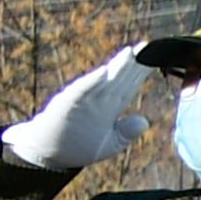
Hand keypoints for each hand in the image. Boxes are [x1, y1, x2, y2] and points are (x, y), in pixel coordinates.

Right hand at [0, 45, 152, 173]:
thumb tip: (145, 121)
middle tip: (147, 46)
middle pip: (119, 79)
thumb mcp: (108, 144)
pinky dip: (91, 82)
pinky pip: (81, 92)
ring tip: (130, 52)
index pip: (128, 86)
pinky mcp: (67, 106)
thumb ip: (125, 133)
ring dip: (116, 67)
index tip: (154, 58)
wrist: (45, 153)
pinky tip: (104, 72)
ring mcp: (82, 101)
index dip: (140, 73)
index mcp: (108, 108)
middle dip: (133, 63)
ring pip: (103, 82)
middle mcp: (97, 101)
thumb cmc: (77, 147)